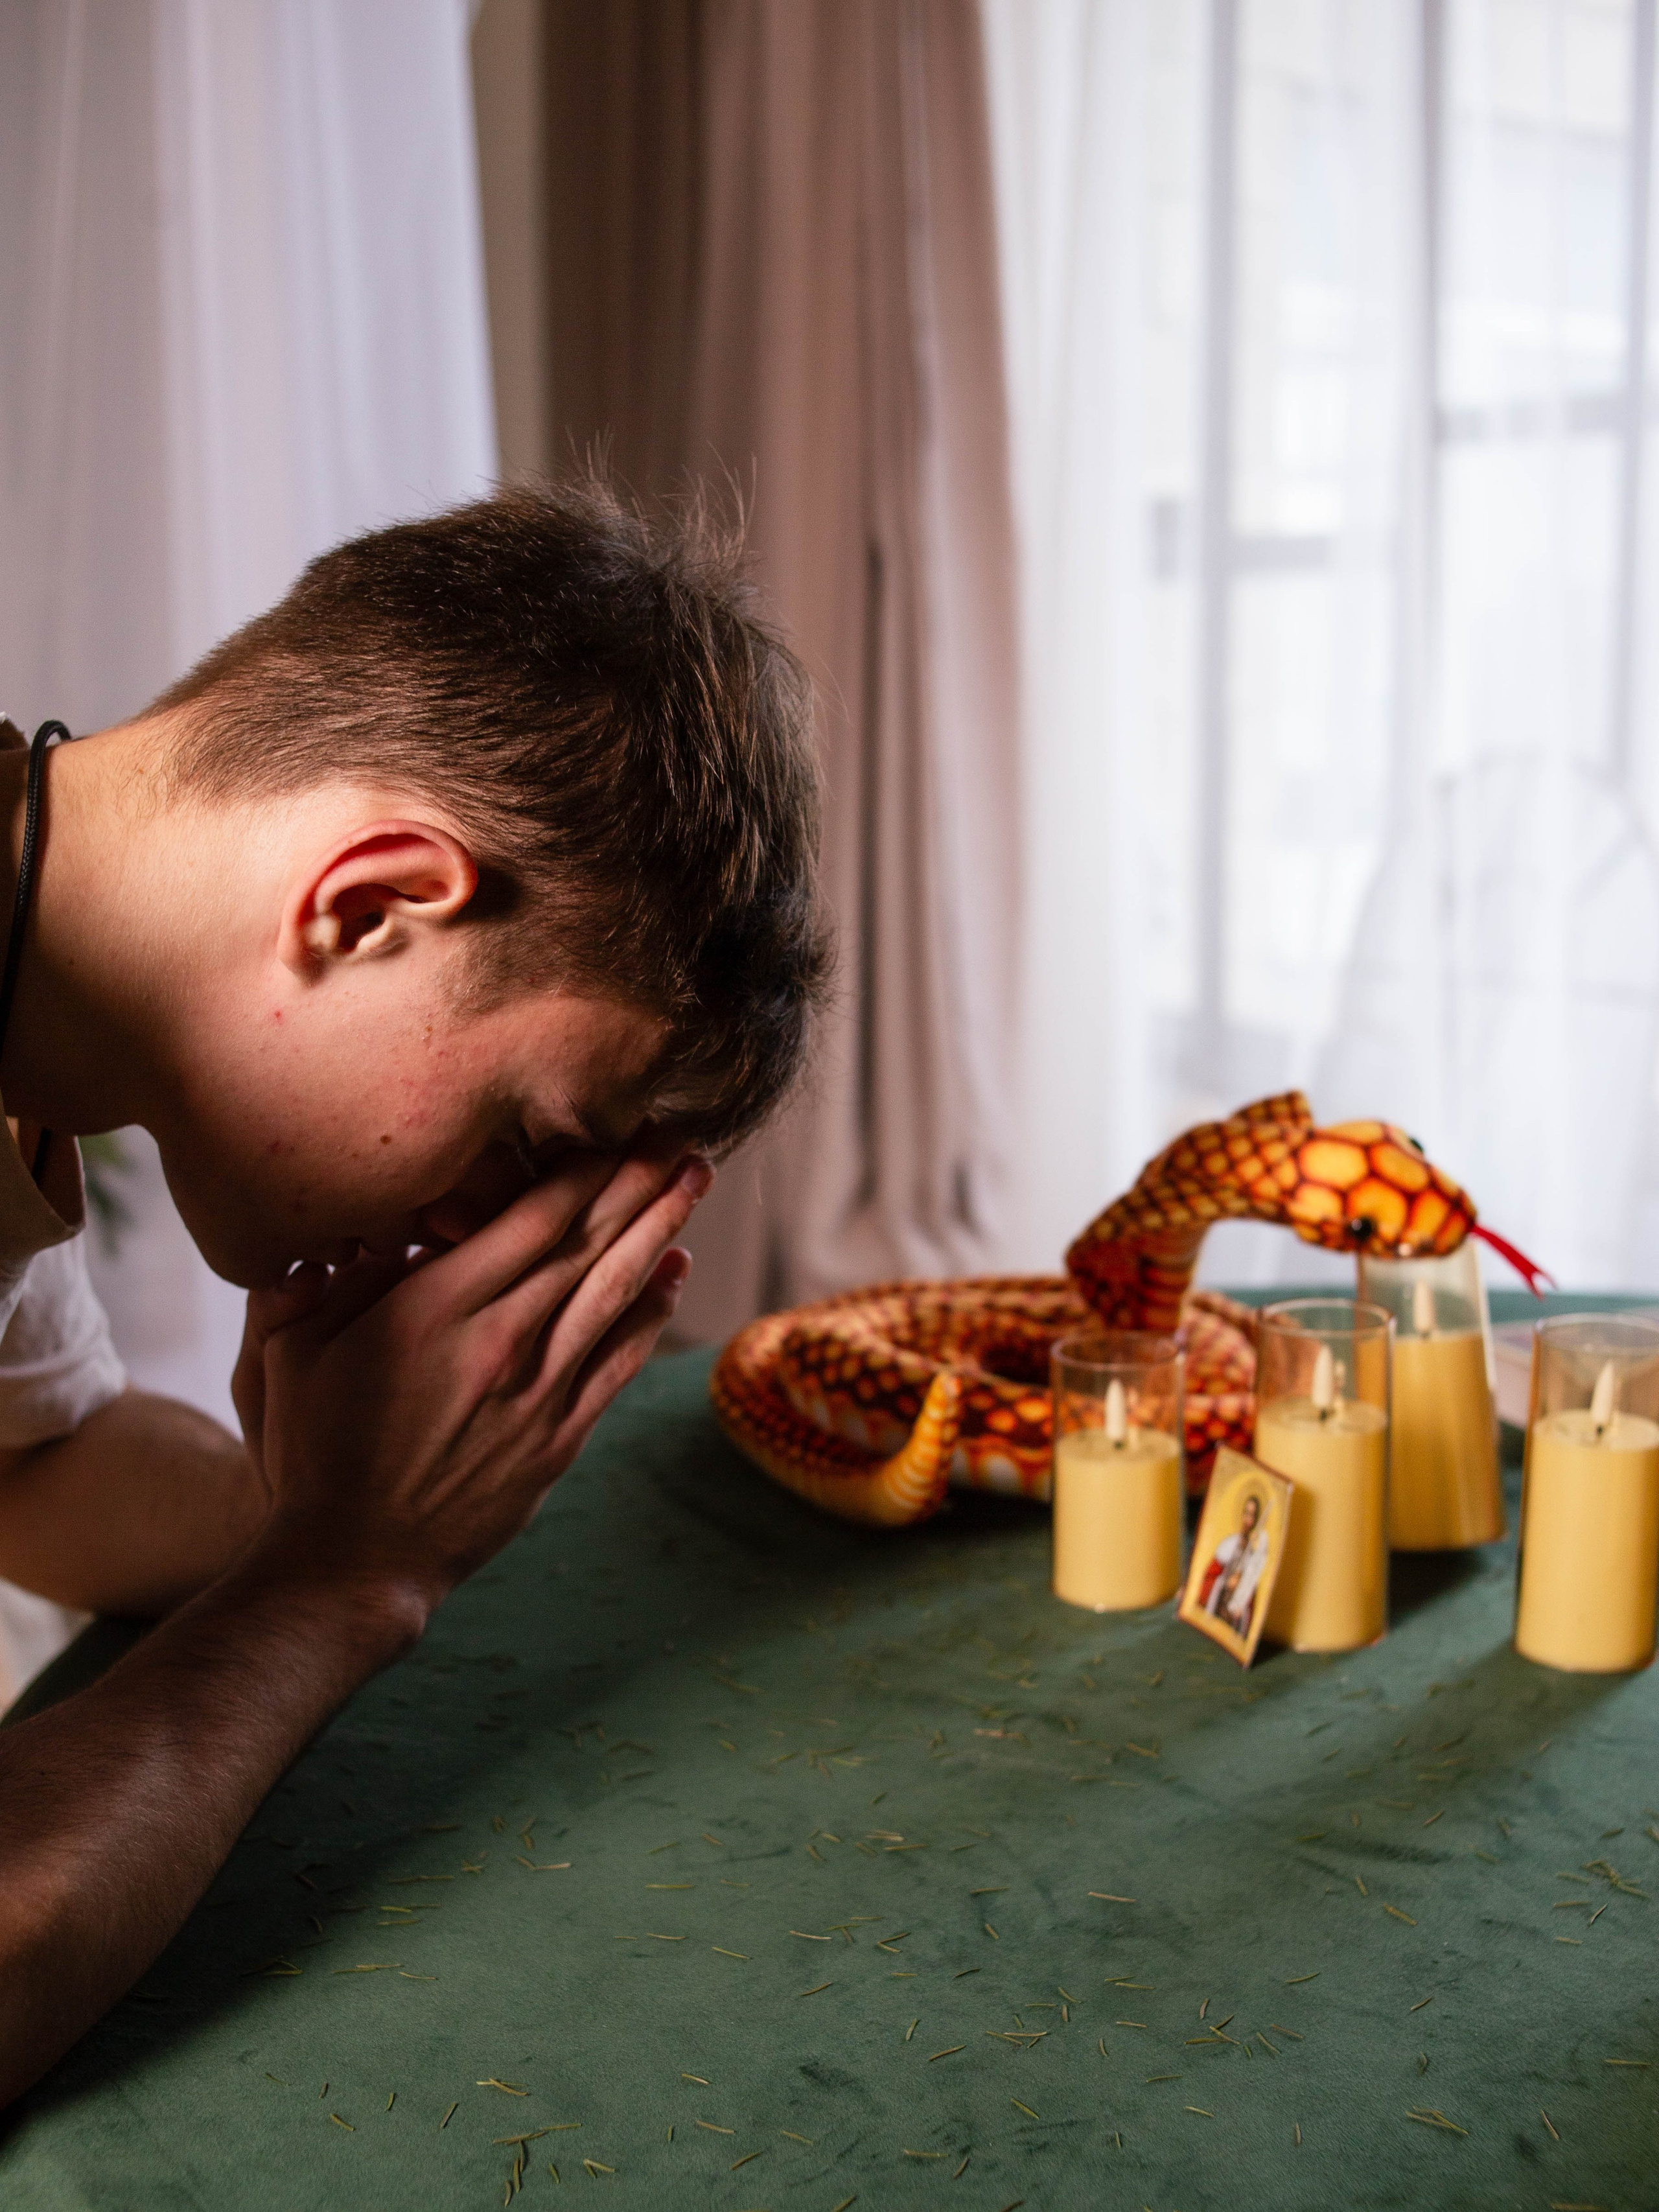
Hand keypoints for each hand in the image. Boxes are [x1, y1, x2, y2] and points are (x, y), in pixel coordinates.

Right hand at [240, 1149, 709, 1621]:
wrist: (353, 1562)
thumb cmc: (312, 1451)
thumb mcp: (288, 1352)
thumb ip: (317, 1279)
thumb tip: (355, 1228)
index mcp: (432, 1308)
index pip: (528, 1219)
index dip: (580, 1169)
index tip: (613, 1128)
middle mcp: (498, 1340)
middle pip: (585, 1242)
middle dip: (637, 1180)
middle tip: (679, 1131)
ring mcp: (537, 1392)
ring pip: (614, 1291)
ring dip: (660, 1228)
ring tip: (697, 1177)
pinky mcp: (558, 1438)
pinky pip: (619, 1360)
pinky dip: (654, 1311)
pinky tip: (677, 1270)